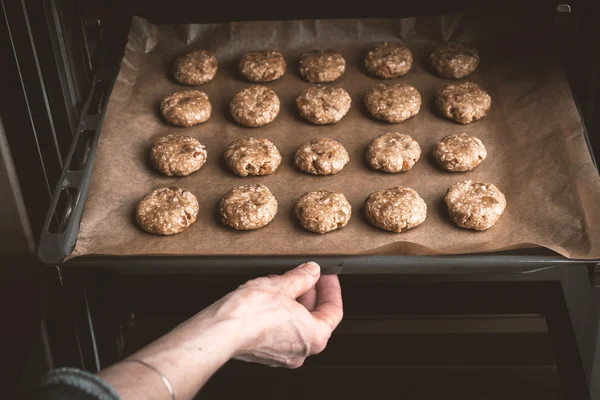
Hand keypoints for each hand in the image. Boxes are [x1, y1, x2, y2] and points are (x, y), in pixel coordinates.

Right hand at [214, 262, 342, 367]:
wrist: (220, 330)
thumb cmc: (250, 313)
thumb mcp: (282, 285)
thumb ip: (302, 277)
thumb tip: (311, 271)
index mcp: (315, 337)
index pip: (334, 310)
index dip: (331, 288)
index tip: (326, 275)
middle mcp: (302, 351)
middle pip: (316, 318)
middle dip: (310, 293)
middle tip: (305, 275)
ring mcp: (283, 355)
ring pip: (297, 324)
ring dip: (294, 302)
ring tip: (283, 282)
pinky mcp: (265, 353)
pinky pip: (281, 330)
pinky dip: (281, 314)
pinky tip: (270, 297)